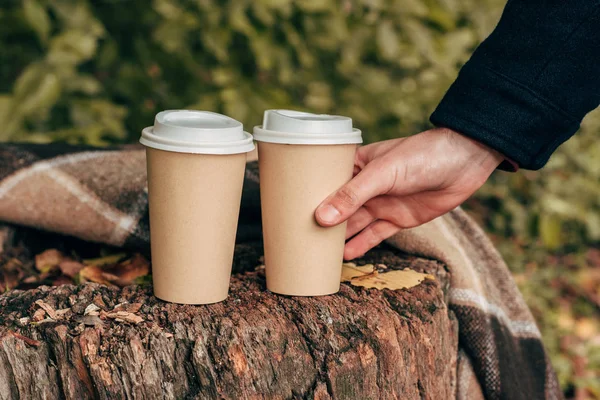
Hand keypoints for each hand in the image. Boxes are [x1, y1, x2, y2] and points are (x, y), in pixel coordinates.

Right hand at [315, 128, 503, 259]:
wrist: (464, 163)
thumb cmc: (421, 155)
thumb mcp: (382, 173)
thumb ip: (352, 196)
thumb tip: (321, 219)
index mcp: (356, 165)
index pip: (326, 182)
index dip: (308, 195)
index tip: (287, 211)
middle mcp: (366, 186)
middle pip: (338, 207)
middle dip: (321, 222)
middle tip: (298, 239)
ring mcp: (381, 203)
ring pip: (354, 224)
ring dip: (338, 238)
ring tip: (316, 253)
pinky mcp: (398, 219)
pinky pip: (375, 235)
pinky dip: (361, 245)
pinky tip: (345, 256)